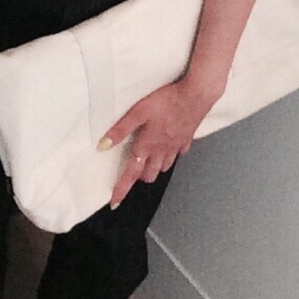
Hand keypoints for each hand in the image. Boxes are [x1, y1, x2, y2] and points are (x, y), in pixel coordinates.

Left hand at [98, 77, 219, 209]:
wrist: (196, 95)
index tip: (114, 202)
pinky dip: (171, 155)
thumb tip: (103, 145)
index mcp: (147, 146)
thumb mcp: (138, 112)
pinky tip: (169, 147)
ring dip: (155, 168)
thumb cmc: (166, 101)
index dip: (122, 188)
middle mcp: (161, 151)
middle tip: (133, 171)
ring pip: (164, 166)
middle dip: (140, 176)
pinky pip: (178, 154)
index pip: (131, 174)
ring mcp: (176, 147)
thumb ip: (120, 130)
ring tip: (148, 160)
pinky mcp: (186, 139)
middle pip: (149, 174)